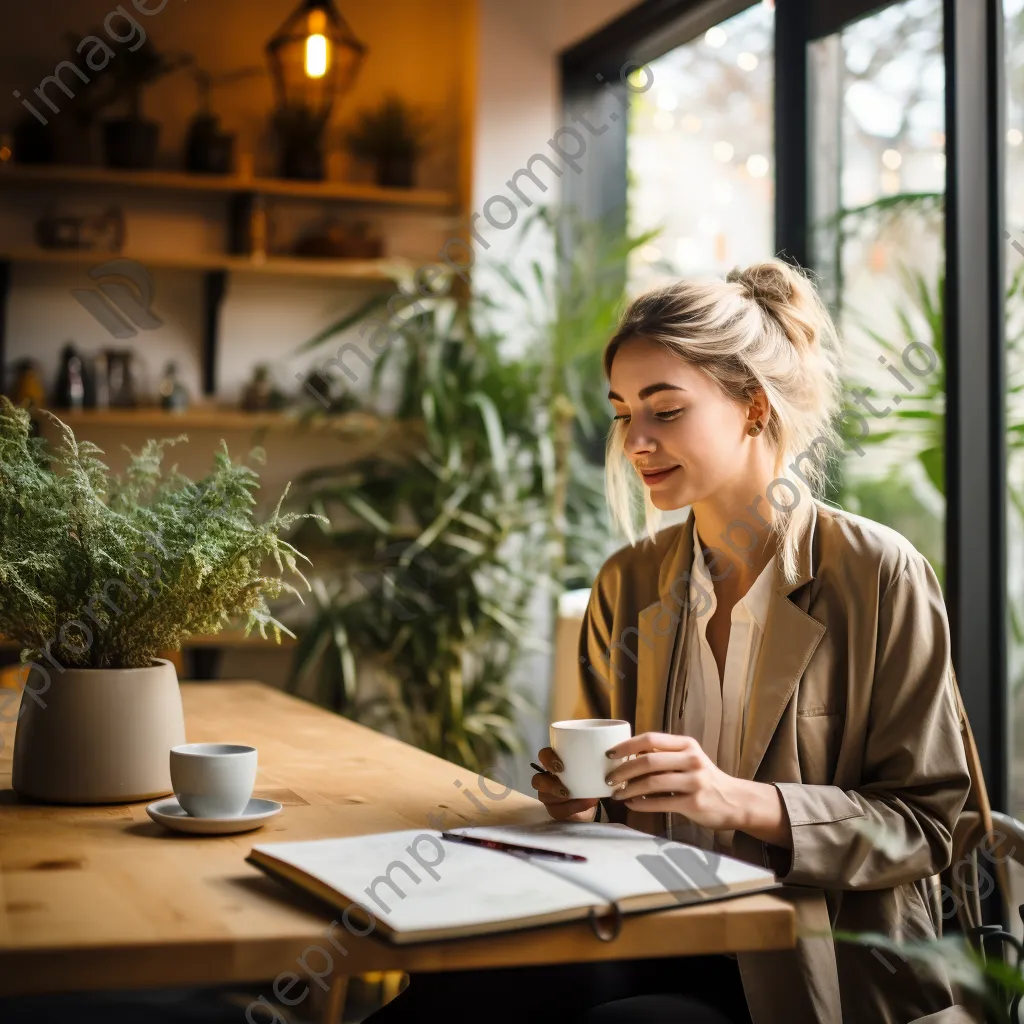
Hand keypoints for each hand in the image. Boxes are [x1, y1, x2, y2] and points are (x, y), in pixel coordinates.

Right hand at [531, 747, 598, 821]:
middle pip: (537, 781)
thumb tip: (604, 755)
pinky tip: (586, 803)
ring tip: (577, 797)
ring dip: (561, 798)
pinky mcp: (554, 810)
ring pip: (545, 797)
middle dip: (550, 785)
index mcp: (553, 764)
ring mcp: (547, 796)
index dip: (548, 759)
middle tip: (565, 788)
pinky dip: (574, 807)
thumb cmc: (587, 778)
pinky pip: (558, 811)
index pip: (543, 756)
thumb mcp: (589, 767)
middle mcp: (546, 779)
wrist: (592, 798)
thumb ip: (590, 761)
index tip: (561, 766)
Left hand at [605, 732, 790, 846]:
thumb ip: (664, 755)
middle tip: (608, 779)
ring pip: (652, 783)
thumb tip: (628, 756)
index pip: (651, 739)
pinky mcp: (694, 803)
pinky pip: (660, 803)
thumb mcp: (688, 759)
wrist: (735, 801)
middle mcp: (691, 760)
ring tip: (616, 794)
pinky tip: (631, 805)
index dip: (627, 745)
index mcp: (687, 745)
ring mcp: (694, 782)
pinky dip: (641, 805)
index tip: (610, 754)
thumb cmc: (705, 779)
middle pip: (648, 761)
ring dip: (629, 789)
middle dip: (623, 770)